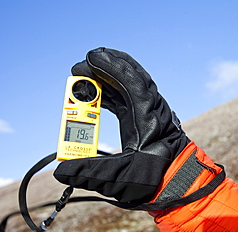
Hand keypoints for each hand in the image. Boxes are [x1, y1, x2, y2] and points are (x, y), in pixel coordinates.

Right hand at [54, 47, 189, 202]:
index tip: (92, 57)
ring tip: (84, 74)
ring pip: (127, 84)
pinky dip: (109, 90)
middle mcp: (149, 107)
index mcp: (148, 116)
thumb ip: (90, 174)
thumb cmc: (154, 178)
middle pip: (129, 76)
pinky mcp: (141, 115)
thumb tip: (62, 172)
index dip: (112, 67)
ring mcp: (146, 110)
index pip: (133, 82)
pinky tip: (95, 92)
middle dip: (105, 67)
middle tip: (82, 65)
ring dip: (106, 77)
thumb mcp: (121, 178)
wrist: (175, 180)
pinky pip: (124, 95)